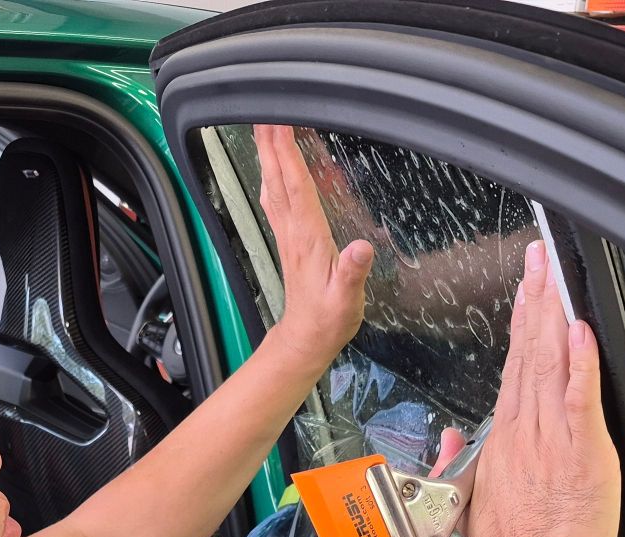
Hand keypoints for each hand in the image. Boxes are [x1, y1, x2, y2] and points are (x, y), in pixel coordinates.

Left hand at [255, 125, 372, 371]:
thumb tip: (361, 248)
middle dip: (272, 143)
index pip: (297, 187)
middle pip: (279, 178)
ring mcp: (288, 235)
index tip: (282, 124)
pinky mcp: (289, 240)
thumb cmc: (328, 320)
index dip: (289, 154)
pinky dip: (273, 177)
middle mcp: (293, 231)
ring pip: (274, 186)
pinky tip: (271, 168)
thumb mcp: (347, 300)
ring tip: (263, 127)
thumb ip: (352, 272)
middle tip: (264, 109)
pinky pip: (277, 201)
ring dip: (268, 156)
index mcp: (308, 238)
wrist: (306, 339)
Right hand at [462, 240, 620, 536]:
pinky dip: (579, 364)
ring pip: (550, 366)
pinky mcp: (582, 455)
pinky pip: (578, 400)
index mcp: (506, 441)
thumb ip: (459, 465)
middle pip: (530, 354)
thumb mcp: (470, 506)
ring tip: (551, 276)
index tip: (525, 289)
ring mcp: (552, 441)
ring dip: (552, 316)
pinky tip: (578, 330)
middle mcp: (526, 432)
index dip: (521, 325)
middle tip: (537, 257)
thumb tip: (445, 438)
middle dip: (534, 300)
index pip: (515, 369)